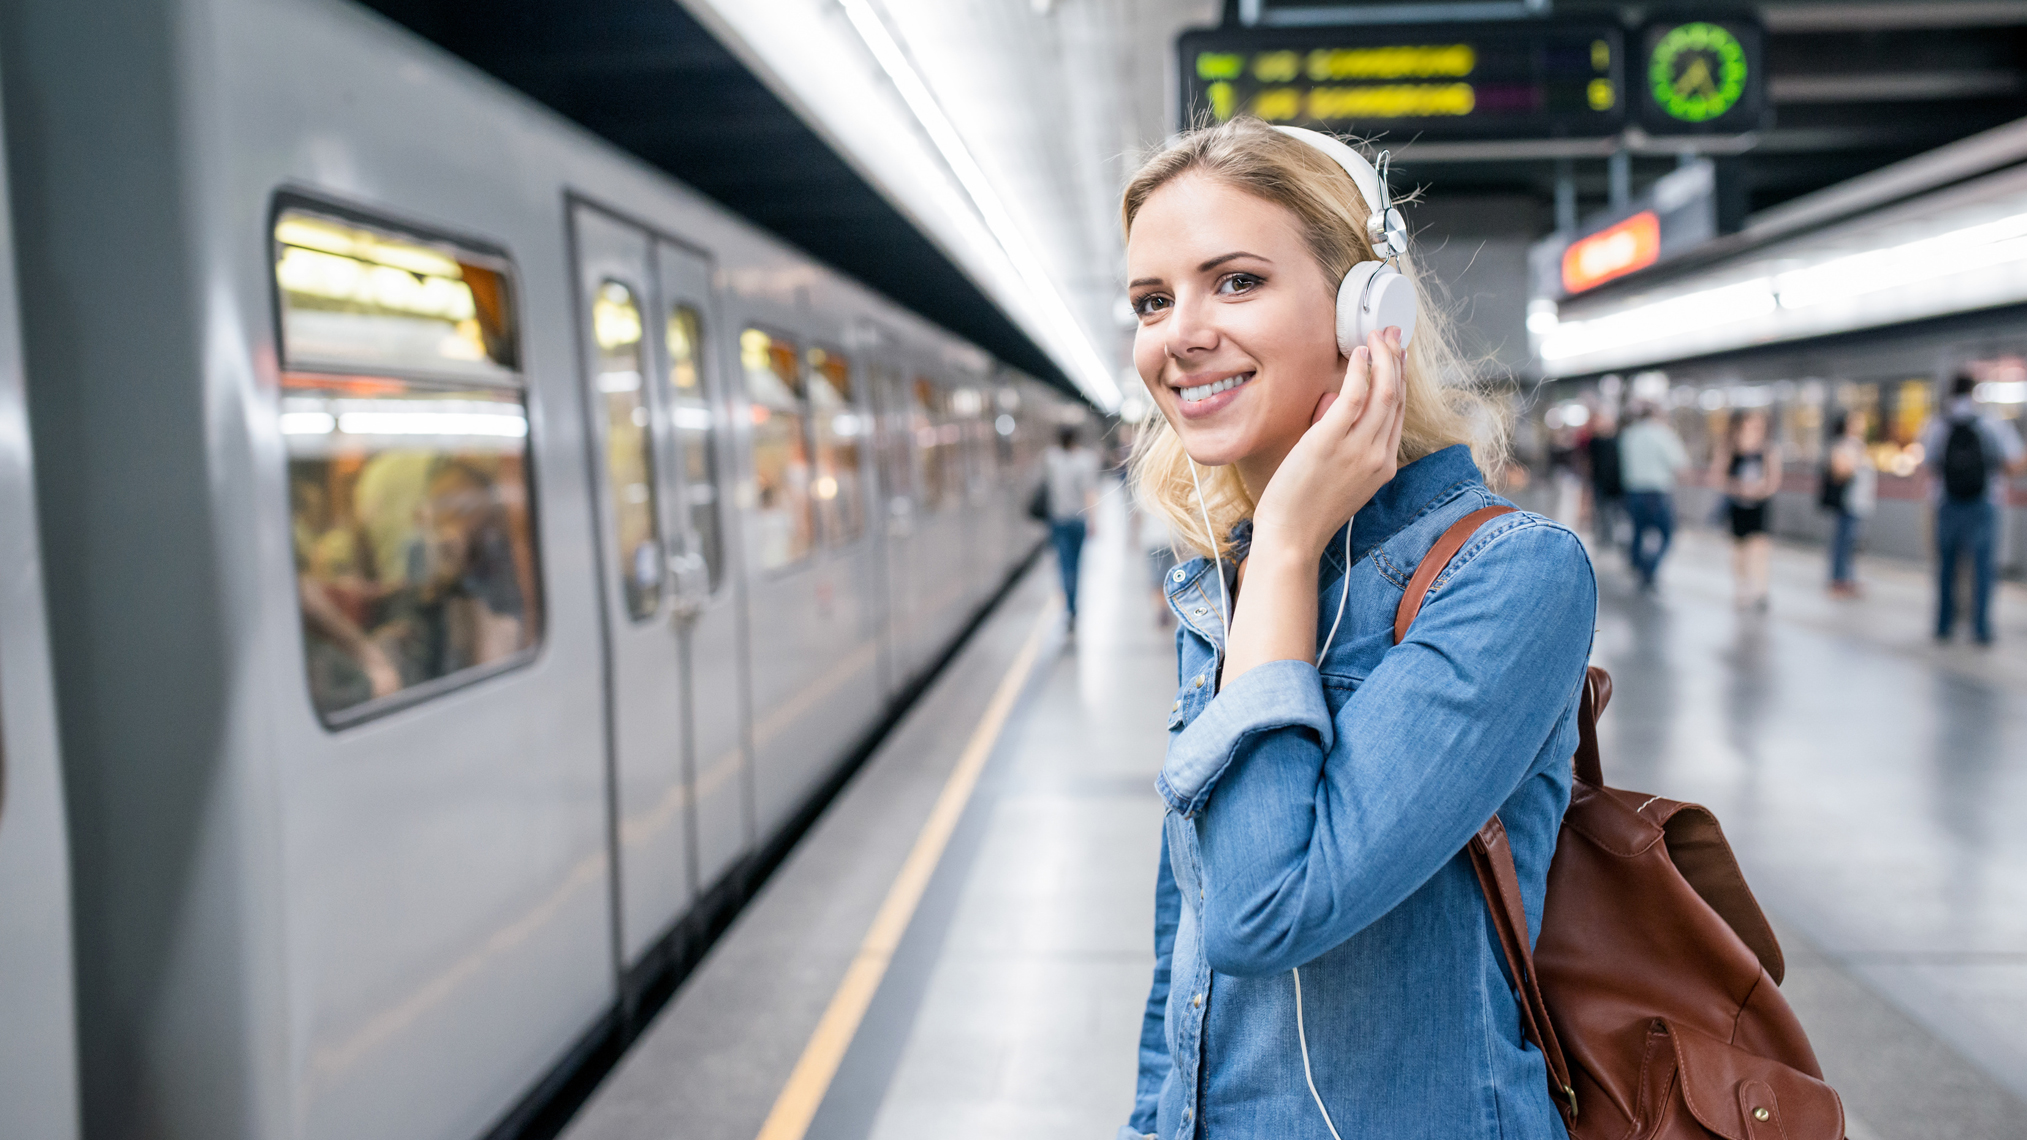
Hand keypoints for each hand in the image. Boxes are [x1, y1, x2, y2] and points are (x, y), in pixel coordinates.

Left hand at [1251, 327, 1407, 560]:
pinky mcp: (1331, 442)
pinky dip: (1361, 370)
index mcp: (1383, 465)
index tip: (1398, 356)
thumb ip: (1342, 439)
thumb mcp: (1338, 475)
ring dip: (1384, 357)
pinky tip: (1359, 353)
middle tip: (1393, 333)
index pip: (1398, 413)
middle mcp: (1378, 456)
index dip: (1401, 379)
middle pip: (1397, 397)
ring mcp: (1358, 449)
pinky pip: (1355, 396)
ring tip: (1378, 334)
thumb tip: (1334, 402)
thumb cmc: (1305, 509)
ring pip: (1384, 392)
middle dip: (1398, 360)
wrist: (1291, 538)